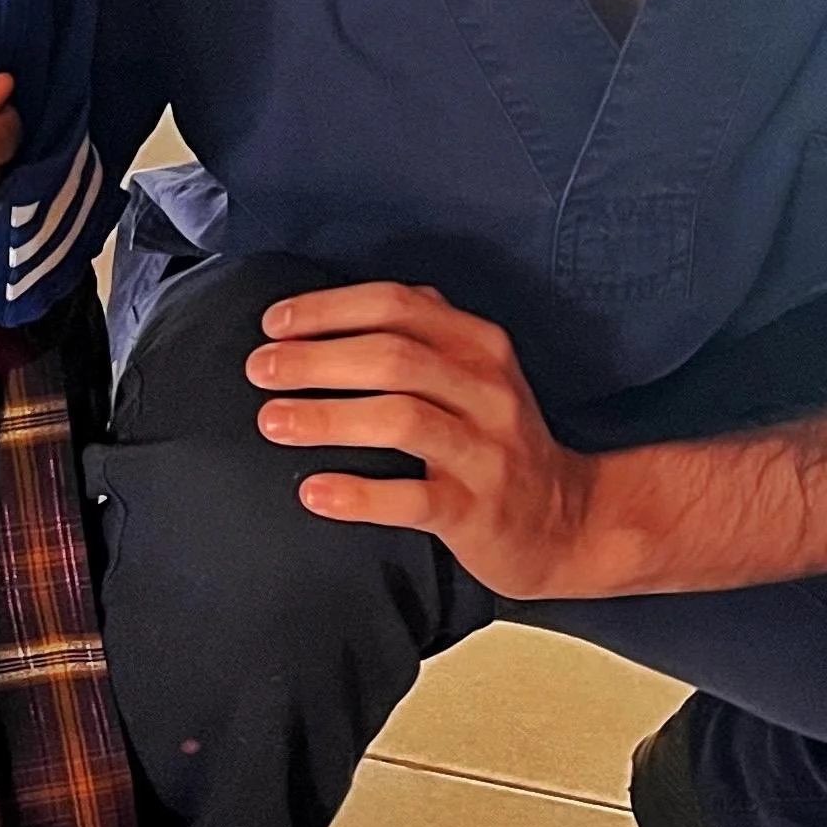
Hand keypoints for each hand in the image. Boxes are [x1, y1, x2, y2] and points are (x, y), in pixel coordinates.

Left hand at [248, 281, 602, 600]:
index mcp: (480, 344)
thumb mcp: (474, 373)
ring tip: (271, 421)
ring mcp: (487, 452)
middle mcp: (488, 389)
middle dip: (315, 359)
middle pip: (392, 356)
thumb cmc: (495, 440)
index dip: (329, 308)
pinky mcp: (479, 511)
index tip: (274, 324)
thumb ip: (420, 334)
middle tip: (259, 370)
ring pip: (402, 419)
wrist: (567, 521)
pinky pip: (414, 498)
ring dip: (327, 417)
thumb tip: (328, 309)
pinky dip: (359, 494)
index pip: (398, 304)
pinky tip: (314, 492)